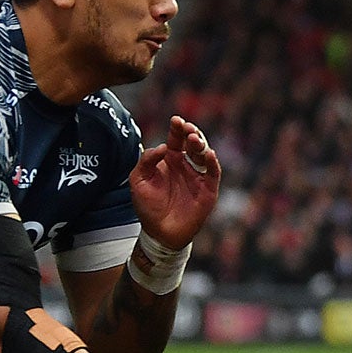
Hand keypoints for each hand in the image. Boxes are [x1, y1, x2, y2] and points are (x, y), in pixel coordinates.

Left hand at [132, 115, 219, 248]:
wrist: (160, 231)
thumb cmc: (148, 206)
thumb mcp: (138, 180)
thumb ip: (146, 160)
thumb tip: (163, 147)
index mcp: (170, 160)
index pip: (176, 139)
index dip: (177, 128)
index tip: (176, 120)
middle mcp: (185, 165)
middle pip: (192, 143)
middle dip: (191, 133)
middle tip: (187, 129)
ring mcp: (198, 176)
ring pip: (204, 154)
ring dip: (201, 144)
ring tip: (194, 140)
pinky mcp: (208, 190)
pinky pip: (213, 173)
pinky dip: (213, 162)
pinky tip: (208, 154)